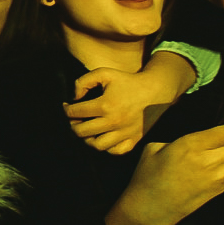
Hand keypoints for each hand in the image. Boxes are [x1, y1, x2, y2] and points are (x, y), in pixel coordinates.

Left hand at [67, 57, 192, 154]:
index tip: (67, 107)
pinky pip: (115, 151)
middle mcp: (114, 122)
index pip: (76, 113)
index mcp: (105, 105)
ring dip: (87, 139)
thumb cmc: (128, 81)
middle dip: (73, 125)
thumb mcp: (104, 73)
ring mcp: (125, 133)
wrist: (156, 90)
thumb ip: (83, 82)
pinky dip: (106, 147)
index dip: (67, 109)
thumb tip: (74, 98)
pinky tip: (103, 136)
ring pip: (97, 145)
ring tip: (87, 130)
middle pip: (81, 132)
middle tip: (74, 119)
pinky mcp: (134, 139)